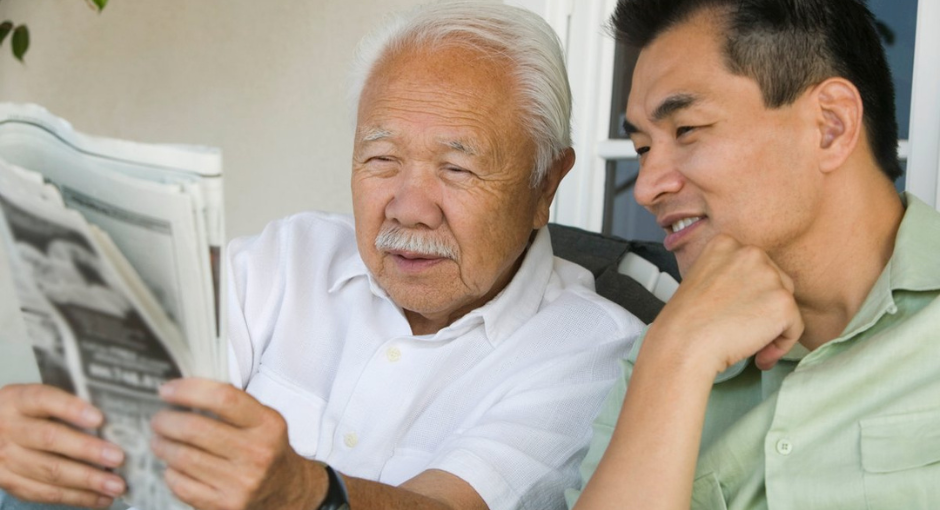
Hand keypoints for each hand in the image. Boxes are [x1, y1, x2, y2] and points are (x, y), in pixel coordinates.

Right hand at [0, 383, 125, 507]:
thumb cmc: (24, 414)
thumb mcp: (35, 401)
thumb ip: (65, 406)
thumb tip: (112, 420)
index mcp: (18, 400)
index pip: (44, 399)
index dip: (71, 408)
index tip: (99, 418)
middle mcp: (9, 429)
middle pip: (50, 439)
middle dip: (87, 450)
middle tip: (118, 457)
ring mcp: (6, 458)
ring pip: (49, 471)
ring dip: (87, 481)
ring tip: (116, 485)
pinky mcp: (9, 482)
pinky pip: (44, 493)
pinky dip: (76, 497)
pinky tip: (99, 499)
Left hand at [151, 378, 324, 509]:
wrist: (286, 491)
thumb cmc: (268, 449)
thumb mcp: (264, 420)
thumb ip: (233, 405)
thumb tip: (184, 390)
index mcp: (267, 425)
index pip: (223, 399)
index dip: (188, 391)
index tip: (167, 390)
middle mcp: (256, 453)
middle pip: (196, 429)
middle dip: (166, 421)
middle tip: (158, 418)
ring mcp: (241, 482)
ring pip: (184, 458)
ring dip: (162, 445)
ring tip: (158, 439)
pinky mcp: (225, 505)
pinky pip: (182, 485)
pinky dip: (170, 472)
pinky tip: (172, 465)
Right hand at [646, 234, 803, 374]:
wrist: (684, 342)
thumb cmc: (684, 321)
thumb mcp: (699, 279)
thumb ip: (726, 276)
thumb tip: (749, 295)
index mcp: (726, 243)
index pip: (753, 267)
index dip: (748, 293)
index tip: (734, 311)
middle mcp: (751, 253)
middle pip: (775, 282)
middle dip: (763, 308)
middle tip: (742, 330)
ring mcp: (770, 276)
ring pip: (785, 306)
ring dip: (772, 327)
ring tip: (748, 344)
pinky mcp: (784, 303)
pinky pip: (795, 328)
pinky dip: (781, 346)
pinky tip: (759, 357)